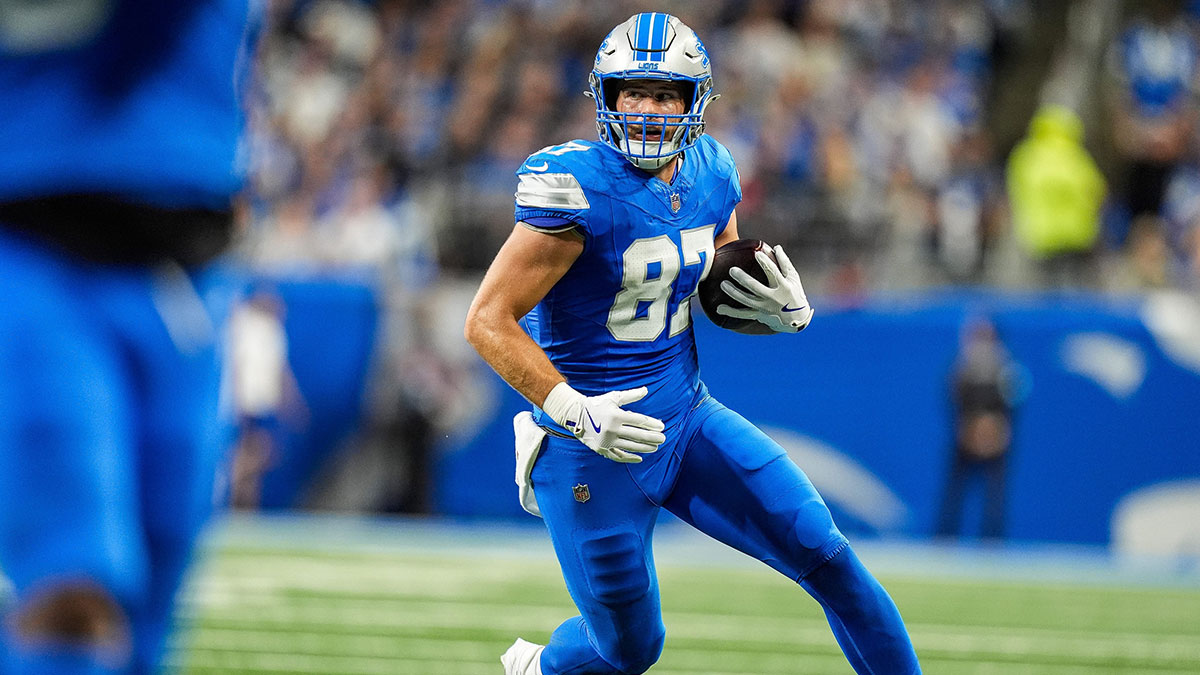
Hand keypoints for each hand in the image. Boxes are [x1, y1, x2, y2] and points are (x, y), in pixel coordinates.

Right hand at [541, 383, 665, 462]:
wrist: (575, 415)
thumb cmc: (597, 404)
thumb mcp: (613, 397)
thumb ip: (631, 395)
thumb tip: (646, 390)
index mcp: (616, 415)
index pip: (639, 421)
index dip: (652, 424)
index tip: (662, 426)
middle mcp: (612, 429)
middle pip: (637, 435)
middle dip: (652, 438)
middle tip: (663, 439)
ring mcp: (607, 441)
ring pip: (630, 447)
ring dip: (644, 448)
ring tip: (655, 447)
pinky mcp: (602, 449)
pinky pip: (618, 456)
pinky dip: (629, 458)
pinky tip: (640, 458)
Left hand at [716, 245, 813, 332]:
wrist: (797, 320)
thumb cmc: (794, 293)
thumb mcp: (793, 278)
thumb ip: (784, 262)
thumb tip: (776, 247)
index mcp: (783, 286)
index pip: (773, 273)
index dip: (765, 263)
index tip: (757, 254)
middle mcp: (773, 298)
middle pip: (755, 287)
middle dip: (743, 279)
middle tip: (732, 270)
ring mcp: (765, 308)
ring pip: (746, 300)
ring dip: (733, 293)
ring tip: (723, 284)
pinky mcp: (759, 315)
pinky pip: (743, 314)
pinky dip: (731, 312)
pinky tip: (719, 308)